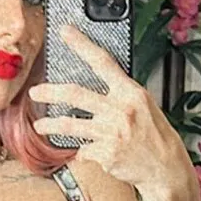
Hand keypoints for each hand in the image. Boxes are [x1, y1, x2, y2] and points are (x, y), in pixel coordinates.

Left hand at [29, 25, 193, 194]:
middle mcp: (119, 109)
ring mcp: (111, 132)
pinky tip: (94, 152)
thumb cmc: (154, 136)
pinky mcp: (105, 154)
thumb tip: (96, 88)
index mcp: (130, 92)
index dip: (81, 45)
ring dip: (52, 125)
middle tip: (35, 92)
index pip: (102, 61)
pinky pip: (84, 150)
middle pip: (76, 94)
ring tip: (40, 125)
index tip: (65, 33)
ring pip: (71, 125)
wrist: (165, 167)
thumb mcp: (143, 106)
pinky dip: (85, 151)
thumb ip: (119, 95)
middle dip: (50, 92)